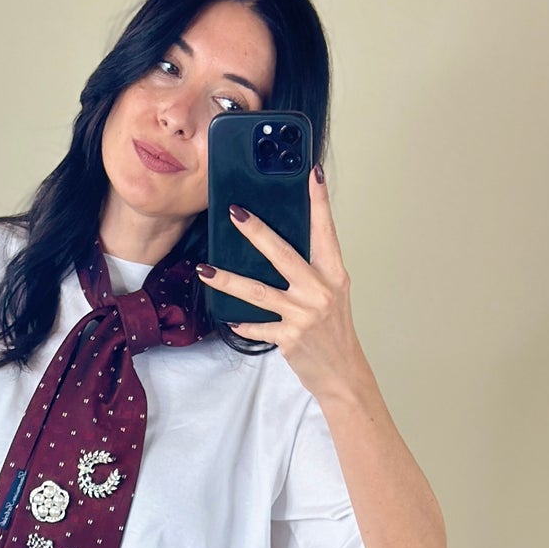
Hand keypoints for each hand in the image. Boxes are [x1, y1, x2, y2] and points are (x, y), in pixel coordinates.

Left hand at [196, 164, 361, 400]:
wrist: (342, 373)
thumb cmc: (334, 332)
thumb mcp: (332, 295)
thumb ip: (313, 271)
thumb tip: (280, 247)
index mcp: (334, 275)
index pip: (326, 231)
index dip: (319, 202)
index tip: (311, 174)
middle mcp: (320, 291)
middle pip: (283, 254)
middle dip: (257, 232)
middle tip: (235, 213)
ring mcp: (303, 315)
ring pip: (258, 292)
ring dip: (228, 280)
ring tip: (205, 269)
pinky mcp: (289, 337)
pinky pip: (256, 326)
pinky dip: (241, 323)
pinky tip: (227, 317)